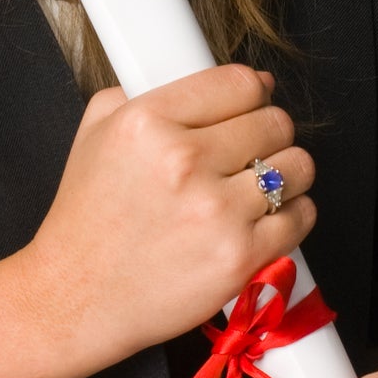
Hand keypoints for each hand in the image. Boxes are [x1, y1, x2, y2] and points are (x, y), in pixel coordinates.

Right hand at [11, 65, 315, 377]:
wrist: (76, 299)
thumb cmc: (86, 223)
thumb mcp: (94, 135)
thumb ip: (142, 93)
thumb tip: (209, 78)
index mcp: (145, 122)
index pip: (239, 82)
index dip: (251, 93)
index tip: (250, 104)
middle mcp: (182, 161)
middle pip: (275, 121)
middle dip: (269, 134)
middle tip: (250, 152)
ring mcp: (215, 211)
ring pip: (298, 166)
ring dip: (287, 174)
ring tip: (260, 186)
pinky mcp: (239, 256)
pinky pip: (301, 216)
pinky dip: (292, 216)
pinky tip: (263, 219)